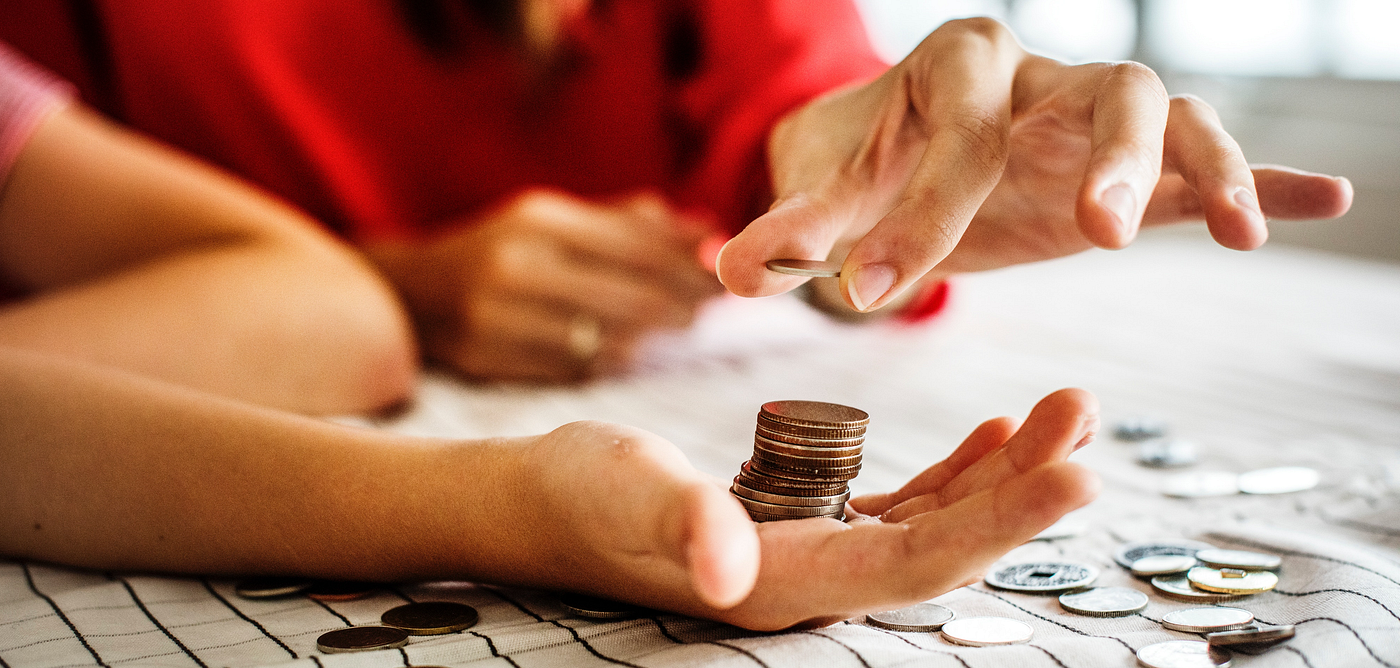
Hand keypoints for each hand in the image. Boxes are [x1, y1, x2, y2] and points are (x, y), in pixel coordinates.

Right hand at [366, 190, 721, 381]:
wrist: (412, 293)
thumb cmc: (502, 251)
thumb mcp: (555, 220)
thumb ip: (629, 224)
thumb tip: (708, 230)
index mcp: (538, 221)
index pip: (636, 246)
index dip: (689, 264)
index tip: (726, 273)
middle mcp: (517, 265)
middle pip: (630, 296)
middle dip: (683, 303)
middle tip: (716, 307)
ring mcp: (500, 317)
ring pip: (607, 338)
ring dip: (653, 336)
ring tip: (681, 324)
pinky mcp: (490, 359)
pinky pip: (575, 368)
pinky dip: (612, 359)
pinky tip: (630, 349)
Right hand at [510, 388, 1099, 629]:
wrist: (544, 501)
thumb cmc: (578, 495)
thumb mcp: (627, 494)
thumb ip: (682, 526)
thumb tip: (726, 569)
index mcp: (784, 583)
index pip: (916, 564)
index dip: (1001, 526)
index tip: (1076, 476)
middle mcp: (815, 581)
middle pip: (947, 544)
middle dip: (1024, 490)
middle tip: (1086, 420)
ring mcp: (815, 554)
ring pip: (935, 522)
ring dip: (1004, 473)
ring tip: (1063, 415)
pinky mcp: (806, 524)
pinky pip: (902, 504)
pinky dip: (955, 471)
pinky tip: (994, 436)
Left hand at [717, 18, 1353, 312]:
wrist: (896, 153)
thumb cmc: (861, 166)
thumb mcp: (824, 194)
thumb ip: (788, 231)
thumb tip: (727, 270)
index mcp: (955, 67)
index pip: (955, 137)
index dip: (916, 217)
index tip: (873, 293)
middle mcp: (1036, 75)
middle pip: (1103, 88)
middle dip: (1106, 156)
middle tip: (1095, 235)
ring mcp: (1089, 115)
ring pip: (1171, 112)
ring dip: (1202, 166)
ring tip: (1235, 231)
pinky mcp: (1125, 165)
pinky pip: (1206, 160)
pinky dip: (1260, 179)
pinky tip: (1321, 203)